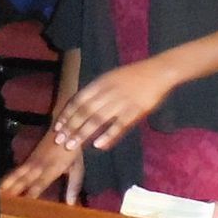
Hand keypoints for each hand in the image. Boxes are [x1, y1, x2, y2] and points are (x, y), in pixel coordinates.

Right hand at [1, 128, 84, 201]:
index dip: (31, 194)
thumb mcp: (77, 167)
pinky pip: (17, 170)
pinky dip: (9, 178)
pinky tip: (2, 186)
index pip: (40, 184)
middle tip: (4, 202)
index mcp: (52, 168)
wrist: (63, 128)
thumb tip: (71, 203)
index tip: (24, 206)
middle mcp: (40, 165)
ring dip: (7, 184)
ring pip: (18, 174)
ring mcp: (33, 161)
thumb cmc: (72, 150)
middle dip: (14, 191)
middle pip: (24, 179)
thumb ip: (73, 186)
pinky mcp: (29, 158)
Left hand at [50, 57, 176, 152]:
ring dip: (83, 134)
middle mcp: (109, 92)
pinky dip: (107, 135)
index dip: (67, 114)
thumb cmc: (135, 75)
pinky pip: (119, 125)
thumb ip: (98, 90)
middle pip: (85, 111)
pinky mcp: (135, 111)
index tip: (57, 127)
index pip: (78, 100)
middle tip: (60, 141)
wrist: (160, 71)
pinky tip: (97, 145)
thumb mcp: (112, 77)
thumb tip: (81, 104)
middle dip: (71, 127)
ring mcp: (122, 102)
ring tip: (72, 146)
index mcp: (102, 82)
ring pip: (98, 119)